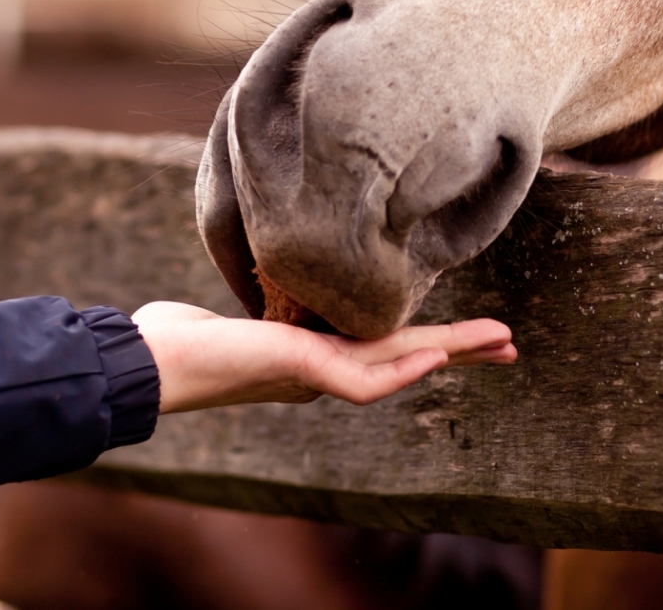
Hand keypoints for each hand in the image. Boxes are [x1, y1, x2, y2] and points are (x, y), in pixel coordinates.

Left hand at [130, 301, 515, 413]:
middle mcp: (324, 369)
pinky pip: (365, 378)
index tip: (468, 333)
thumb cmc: (179, 339)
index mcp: (316, 356)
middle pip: (407, 357)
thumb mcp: (235, 314)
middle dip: (461, 352)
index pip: (387, 346)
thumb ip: (264, 305)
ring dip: (450, 354)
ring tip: (497, 341)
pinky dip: (402, 368)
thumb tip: (268, 282)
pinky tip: (434, 353)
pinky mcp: (301, 369)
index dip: (431, 341)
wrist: (150, 361)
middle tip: (512, 347)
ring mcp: (316, 374)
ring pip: (399, 365)